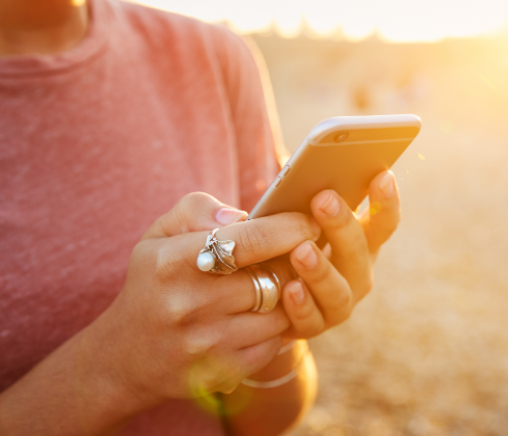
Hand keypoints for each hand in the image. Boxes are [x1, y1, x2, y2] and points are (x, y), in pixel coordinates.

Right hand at [81, 192, 319, 411]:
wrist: (126, 354)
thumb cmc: (152, 282)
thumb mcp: (158, 235)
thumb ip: (197, 209)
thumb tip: (242, 215)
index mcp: (173, 262)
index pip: (250, 240)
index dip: (289, 228)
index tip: (308, 222)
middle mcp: (189, 305)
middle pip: (272, 276)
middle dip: (292, 261)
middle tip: (296, 252)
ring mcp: (206, 344)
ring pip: (279, 312)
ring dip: (286, 294)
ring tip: (275, 282)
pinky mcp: (221, 372)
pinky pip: (273, 343)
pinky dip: (274, 326)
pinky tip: (259, 315)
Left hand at [277, 171, 399, 337]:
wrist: (271, 292)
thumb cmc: (287, 242)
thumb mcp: (295, 217)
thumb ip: (304, 198)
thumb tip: (302, 172)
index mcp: (360, 242)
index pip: (383, 222)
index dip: (386, 201)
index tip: (382, 175)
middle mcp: (357, 273)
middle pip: (360, 251)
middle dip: (343, 224)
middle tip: (323, 199)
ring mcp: (339, 302)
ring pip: (339, 291)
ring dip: (321, 270)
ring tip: (301, 250)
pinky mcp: (314, 325)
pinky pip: (311, 319)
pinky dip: (302, 305)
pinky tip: (289, 288)